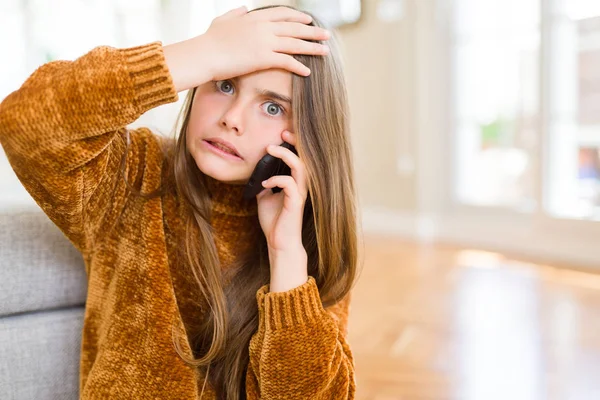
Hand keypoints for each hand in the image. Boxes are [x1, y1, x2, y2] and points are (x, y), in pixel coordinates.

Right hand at [204, 6, 330, 79]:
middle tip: (326, 35)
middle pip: (294, 28)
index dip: (297, 18)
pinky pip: (287, 61)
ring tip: (326, 51)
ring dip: (312, 48)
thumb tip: (244, 8)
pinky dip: (299, 66)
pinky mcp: (263, 58)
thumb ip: (236, 13)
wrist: (204, 54)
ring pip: (295, 43)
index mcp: (255, 17)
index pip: (282, 14)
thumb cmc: (209, 40)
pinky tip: (308, 72)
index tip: (308, 21)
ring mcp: (264, 42)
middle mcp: (263, 27)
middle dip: (312, 32)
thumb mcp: (222, 20)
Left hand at [256, 130, 307, 253]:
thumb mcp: (264, 198)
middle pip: (304, 158)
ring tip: (271, 149)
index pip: (299, 159)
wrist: (278, 242)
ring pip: (301, 168)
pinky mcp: (295, 203)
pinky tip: (264, 184)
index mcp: (295, 183)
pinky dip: (276, 180)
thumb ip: (264, 185)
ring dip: (286, 155)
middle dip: (295, 143)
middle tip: (282, 132)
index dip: (293, 145)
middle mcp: (300, 186)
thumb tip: (256, 174)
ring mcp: (299, 194)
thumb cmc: (274, 222)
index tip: (282, 134)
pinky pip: (289, 184)